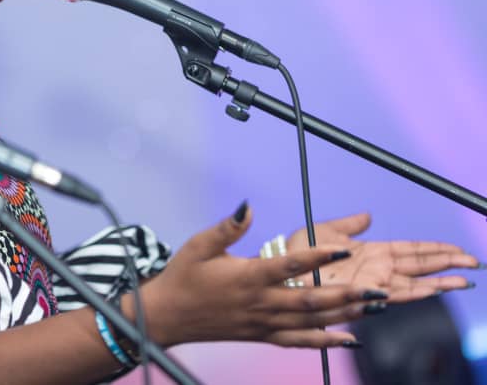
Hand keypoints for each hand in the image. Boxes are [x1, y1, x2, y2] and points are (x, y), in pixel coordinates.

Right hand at [138, 202, 385, 348]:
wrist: (167, 316)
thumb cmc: (183, 276)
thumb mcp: (199, 245)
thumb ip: (228, 227)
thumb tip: (249, 206)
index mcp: (247, 277)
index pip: (290, 265)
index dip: (319, 256)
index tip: (345, 247)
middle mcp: (260, 302)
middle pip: (311, 300)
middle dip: (348, 295)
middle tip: (379, 289)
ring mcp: (263, 322)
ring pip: (311, 321)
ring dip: (346, 315)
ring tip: (375, 307)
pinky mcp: (263, 335)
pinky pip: (300, 341)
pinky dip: (326, 341)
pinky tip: (351, 338)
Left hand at [285, 212, 479, 301]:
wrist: (282, 269)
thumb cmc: (300, 253)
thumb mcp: (328, 231)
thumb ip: (350, 224)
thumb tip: (367, 215)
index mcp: (372, 252)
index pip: (412, 250)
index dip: (435, 250)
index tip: (457, 249)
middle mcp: (377, 269)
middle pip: (421, 266)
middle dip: (447, 264)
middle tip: (473, 263)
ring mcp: (372, 283)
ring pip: (414, 283)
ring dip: (439, 282)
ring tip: (464, 281)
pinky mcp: (363, 295)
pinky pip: (393, 295)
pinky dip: (414, 293)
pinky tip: (432, 290)